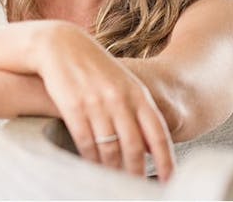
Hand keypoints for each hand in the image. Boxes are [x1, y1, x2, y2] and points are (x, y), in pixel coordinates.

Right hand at [34, 22, 175, 180]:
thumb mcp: (123, 85)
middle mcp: (120, 99)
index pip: (157, 133)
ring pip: (109, 149)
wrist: (62, 45)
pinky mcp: (73, 107)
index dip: (166, 160)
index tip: (170, 180)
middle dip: (137, 172)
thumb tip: (152, 147)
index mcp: (137, 94)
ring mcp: (96, 103)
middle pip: (134, 147)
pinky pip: (86, 143)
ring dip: (112, 170)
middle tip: (136, 187)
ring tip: (114, 182)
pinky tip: (92, 168)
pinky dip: (91, 160)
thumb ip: (139, 112)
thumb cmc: (96, 69)